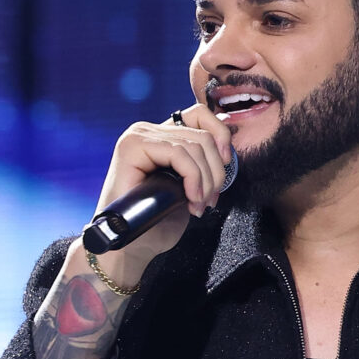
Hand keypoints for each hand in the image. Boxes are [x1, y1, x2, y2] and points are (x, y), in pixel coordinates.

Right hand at [84, 107, 237, 283]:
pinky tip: (190, 198)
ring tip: (198, 204)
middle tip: (209, 200)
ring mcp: (138, 136)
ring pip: (194, 145)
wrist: (132, 244)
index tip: (226, 166)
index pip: (201, 115)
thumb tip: (226, 153)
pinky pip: (178, 153)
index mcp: (163, 135)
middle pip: (203, 135)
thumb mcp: (189, 187)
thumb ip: (202, 165)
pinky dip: (193, 178)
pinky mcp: (132, 147)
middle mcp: (149, 130)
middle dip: (216, 172)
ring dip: (205, 180)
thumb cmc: (159, 220)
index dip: (222, 136)